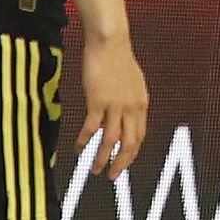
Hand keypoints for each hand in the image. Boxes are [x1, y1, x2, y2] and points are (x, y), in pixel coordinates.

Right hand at [69, 29, 149, 180]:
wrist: (110, 42)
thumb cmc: (118, 59)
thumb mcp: (131, 83)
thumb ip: (129, 101)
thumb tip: (122, 116)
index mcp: (141, 103)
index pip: (140, 135)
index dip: (132, 152)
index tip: (124, 163)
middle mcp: (132, 107)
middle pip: (130, 143)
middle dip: (121, 162)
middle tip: (112, 176)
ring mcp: (116, 106)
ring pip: (111, 140)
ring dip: (102, 158)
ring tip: (95, 170)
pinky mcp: (98, 102)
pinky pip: (91, 128)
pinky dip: (84, 141)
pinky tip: (78, 148)